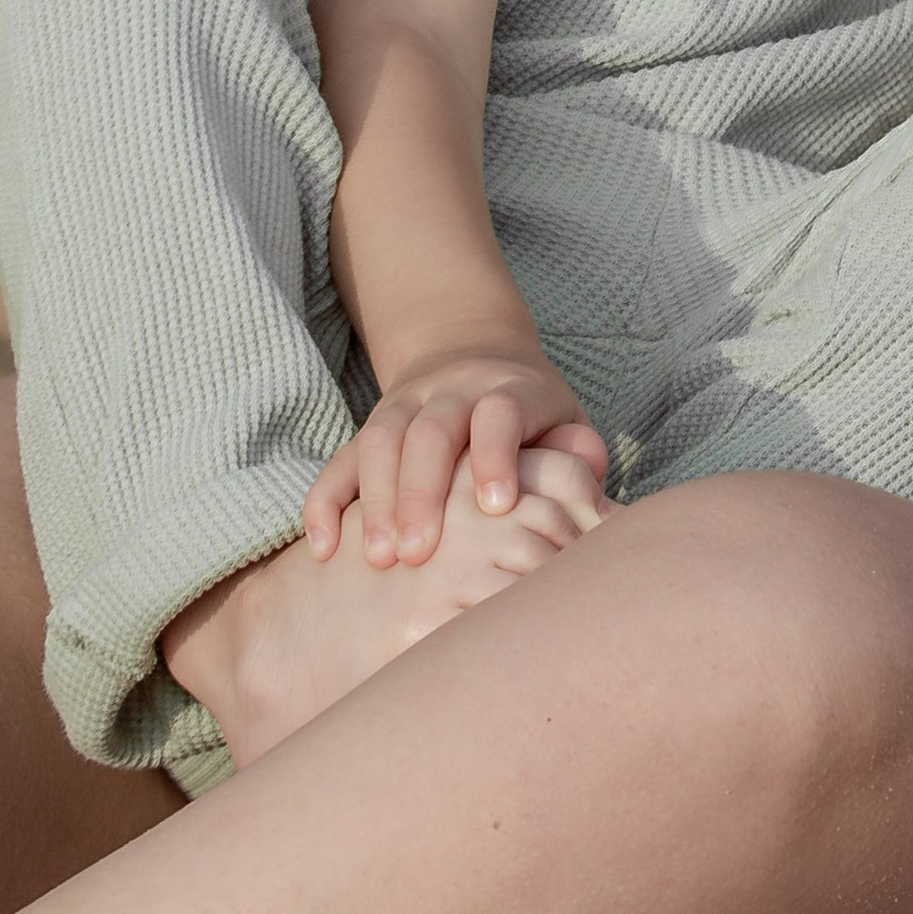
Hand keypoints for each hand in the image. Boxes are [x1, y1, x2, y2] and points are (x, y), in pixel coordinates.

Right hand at [303, 341, 609, 566]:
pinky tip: (324, 548)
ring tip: (380, 559)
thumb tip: (588, 482)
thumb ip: (575, 453)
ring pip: (380, 441)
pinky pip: (340, 460)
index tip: (495, 508)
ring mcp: (404, 406)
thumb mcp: (563, 421)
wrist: (472, 354)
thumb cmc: (531, 415)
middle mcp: (451, 392)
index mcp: (507, 389)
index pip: (498, 413)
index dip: (496, 455)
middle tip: (419, 554)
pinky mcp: (370, 429)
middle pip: (430, 431)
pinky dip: (326, 501)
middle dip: (422, 491)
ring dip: (374, 500)